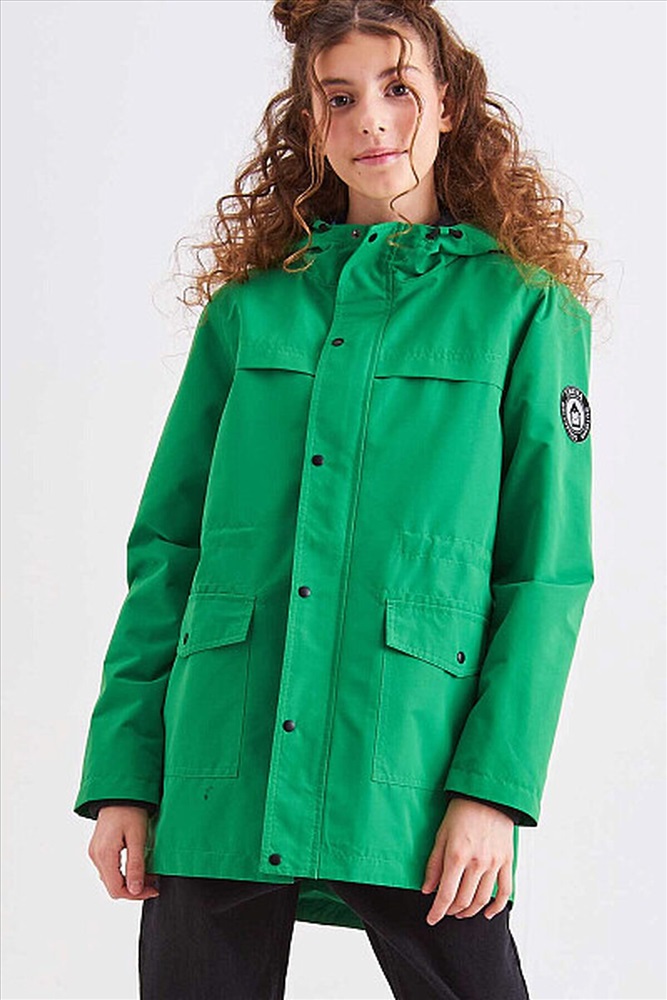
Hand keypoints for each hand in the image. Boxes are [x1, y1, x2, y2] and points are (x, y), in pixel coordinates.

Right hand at [88, 806, 159, 900]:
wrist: (119, 792)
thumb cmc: (130, 810)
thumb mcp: (138, 838)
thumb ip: (136, 865)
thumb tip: (135, 890)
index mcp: (104, 854)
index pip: (116, 889)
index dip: (136, 895)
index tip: (153, 890)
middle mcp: (95, 856)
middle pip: (112, 886)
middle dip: (134, 889)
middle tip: (154, 884)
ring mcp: (95, 852)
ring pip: (111, 879)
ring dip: (129, 882)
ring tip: (149, 875)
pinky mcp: (98, 848)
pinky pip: (109, 869)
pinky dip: (123, 873)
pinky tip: (137, 866)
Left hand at [420, 797, 512, 923]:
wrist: (488, 795)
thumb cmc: (461, 811)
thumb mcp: (441, 835)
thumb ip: (434, 865)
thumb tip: (427, 890)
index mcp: (457, 856)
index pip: (446, 894)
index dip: (437, 911)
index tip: (431, 919)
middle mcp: (477, 863)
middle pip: (463, 900)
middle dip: (451, 911)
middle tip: (445, 911)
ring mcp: (494, 864)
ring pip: (482, 900)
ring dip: (470, 911)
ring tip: (461, 911)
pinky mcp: (507, 861)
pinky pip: (505, 892)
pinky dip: (497, 907)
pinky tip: (487, 912)